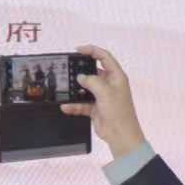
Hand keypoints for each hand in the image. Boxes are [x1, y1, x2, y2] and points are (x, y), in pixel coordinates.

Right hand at [63, 44, 147, 159]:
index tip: (78, 50)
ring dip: (75, 89)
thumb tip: (81, 77)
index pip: (104, 57)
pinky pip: (81, 103)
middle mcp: (109, 85)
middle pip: (93, 72)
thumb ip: (92, 81)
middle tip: (68, 69)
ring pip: (85, 88)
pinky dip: (74, 105)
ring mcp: (102, 96)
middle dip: (81, 71)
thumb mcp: (105, 92)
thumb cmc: (119, 112)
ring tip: (65, 88)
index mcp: (116, 77)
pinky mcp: (95, 107)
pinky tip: (66, 106)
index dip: (92, 51)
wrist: (120, 135)